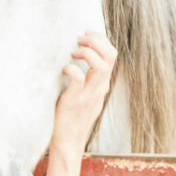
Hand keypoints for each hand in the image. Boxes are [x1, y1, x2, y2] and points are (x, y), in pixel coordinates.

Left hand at [50, 31, 116, 161]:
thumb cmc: (73, 115)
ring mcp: (89, 95)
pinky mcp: (74, 101)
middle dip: (97, 41)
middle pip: (111, 56)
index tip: (86, 34)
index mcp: (102, 84)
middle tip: (80, 39)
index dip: (101, 39)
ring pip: (101, 67)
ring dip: (88, 53)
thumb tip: (81, 59)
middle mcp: (99, 88)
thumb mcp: (87, 95)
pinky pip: (78, 79)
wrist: (68, 140)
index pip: (112, 55)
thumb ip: (89, 79)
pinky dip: (72, 69)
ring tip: (73, 52)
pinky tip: (63, 70)